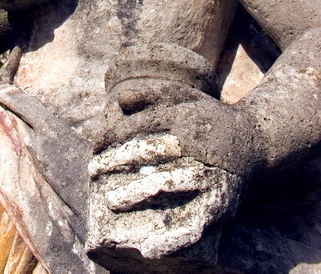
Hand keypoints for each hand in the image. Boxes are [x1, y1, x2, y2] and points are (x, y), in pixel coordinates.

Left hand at [87, 79, 261, 260]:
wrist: (253, 140)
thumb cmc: (207, 117)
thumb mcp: (183, 97)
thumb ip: (152, 95)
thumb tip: (120, 99)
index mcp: (184, 117)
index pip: (143, 124)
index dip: (115, 134)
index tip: (94, 144)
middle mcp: (196, 144)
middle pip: (152, 150)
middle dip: (120, 160)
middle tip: (92, 169)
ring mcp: (208, 173)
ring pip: (170, 184)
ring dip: (138, 194)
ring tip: (110, 201)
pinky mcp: (220, 202)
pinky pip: (196, 223)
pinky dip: (173, 238)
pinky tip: (149, 249)